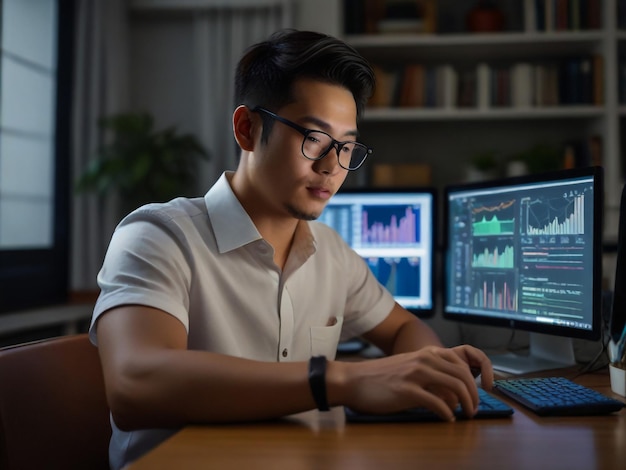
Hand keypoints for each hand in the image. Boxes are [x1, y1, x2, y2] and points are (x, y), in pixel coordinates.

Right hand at [332, 345, 492, 421]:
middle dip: (474, 395)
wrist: (354, 380)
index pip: (462, 363)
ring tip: (466, 415)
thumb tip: (452, 391)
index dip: (475, 380)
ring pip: (455, 386)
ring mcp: (416, 374)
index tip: (477, 394)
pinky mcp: (407, 391)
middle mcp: (424, 360)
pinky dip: (447, 413)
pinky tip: (447, 419)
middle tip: (474, 409)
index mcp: (426, 353)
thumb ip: (429, 372)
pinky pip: (437, 403)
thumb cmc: (380, 377)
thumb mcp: (408, 366)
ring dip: (466, 404)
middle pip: (463, 375)